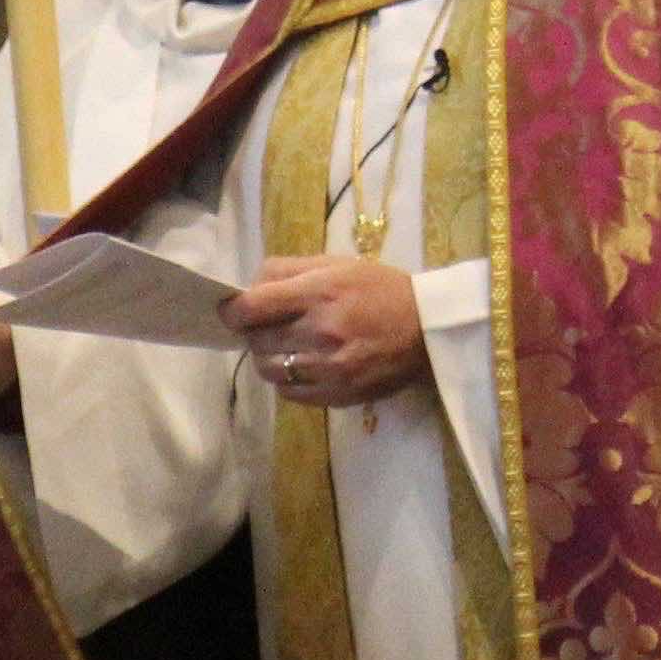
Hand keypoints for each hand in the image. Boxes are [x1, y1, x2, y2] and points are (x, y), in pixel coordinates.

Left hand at [226, 256, 427, 407]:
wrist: (427, 330)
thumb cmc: (380, 290)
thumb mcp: (336, 264)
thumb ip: (287, 270)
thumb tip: (248, 287)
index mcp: (320, 293)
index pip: (252, 307)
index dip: (233, 310)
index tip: (233, 310)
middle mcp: (321, 332)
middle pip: (256, 340)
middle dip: (253, 332)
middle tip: (268, 326)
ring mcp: (328, 369)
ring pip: (268, 369)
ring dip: (268, 357)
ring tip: (285, 346)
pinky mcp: (336, 395)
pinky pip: (288, 392)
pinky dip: (286, 379)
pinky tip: (302, 365)